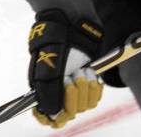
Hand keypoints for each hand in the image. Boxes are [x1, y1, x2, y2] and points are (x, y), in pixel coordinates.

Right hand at [28, 10, 103, 128]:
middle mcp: (60, 91)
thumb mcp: (48, 70)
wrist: (72, 24)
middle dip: (74, 94)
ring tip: (82, 70)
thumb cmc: (56, 44)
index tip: (62, 105)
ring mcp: (76, 86)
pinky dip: (95, 85)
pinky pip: (96, 95)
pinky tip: (90, 71)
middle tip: (73, 76)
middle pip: (71, 112)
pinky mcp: (90, 80)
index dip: (56, 115)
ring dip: (85, 87)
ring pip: (85, 105)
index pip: (51, 116)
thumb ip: (49, 94)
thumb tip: (52, 116)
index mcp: (45, 90)